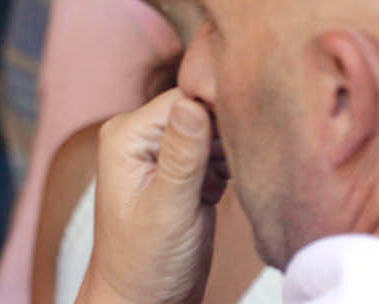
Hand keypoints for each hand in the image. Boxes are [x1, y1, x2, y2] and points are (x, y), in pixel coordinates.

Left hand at [78, 89, 227, 303]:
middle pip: (201, 108)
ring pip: (213, 130)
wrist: (142, 303)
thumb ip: (182, 155)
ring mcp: (162, 153)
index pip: (185, 96)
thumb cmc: (145, 263)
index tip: (252, 129)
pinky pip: (216, 153)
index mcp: (127, 134)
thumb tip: (192, 101)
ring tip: (234, 179)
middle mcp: (141, 135)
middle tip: (246, 161)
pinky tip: (231, 187)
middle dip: (229, 130)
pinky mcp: (183, 173)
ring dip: (232, 150)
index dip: (220, 109)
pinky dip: (231, 167)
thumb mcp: (168, 209)